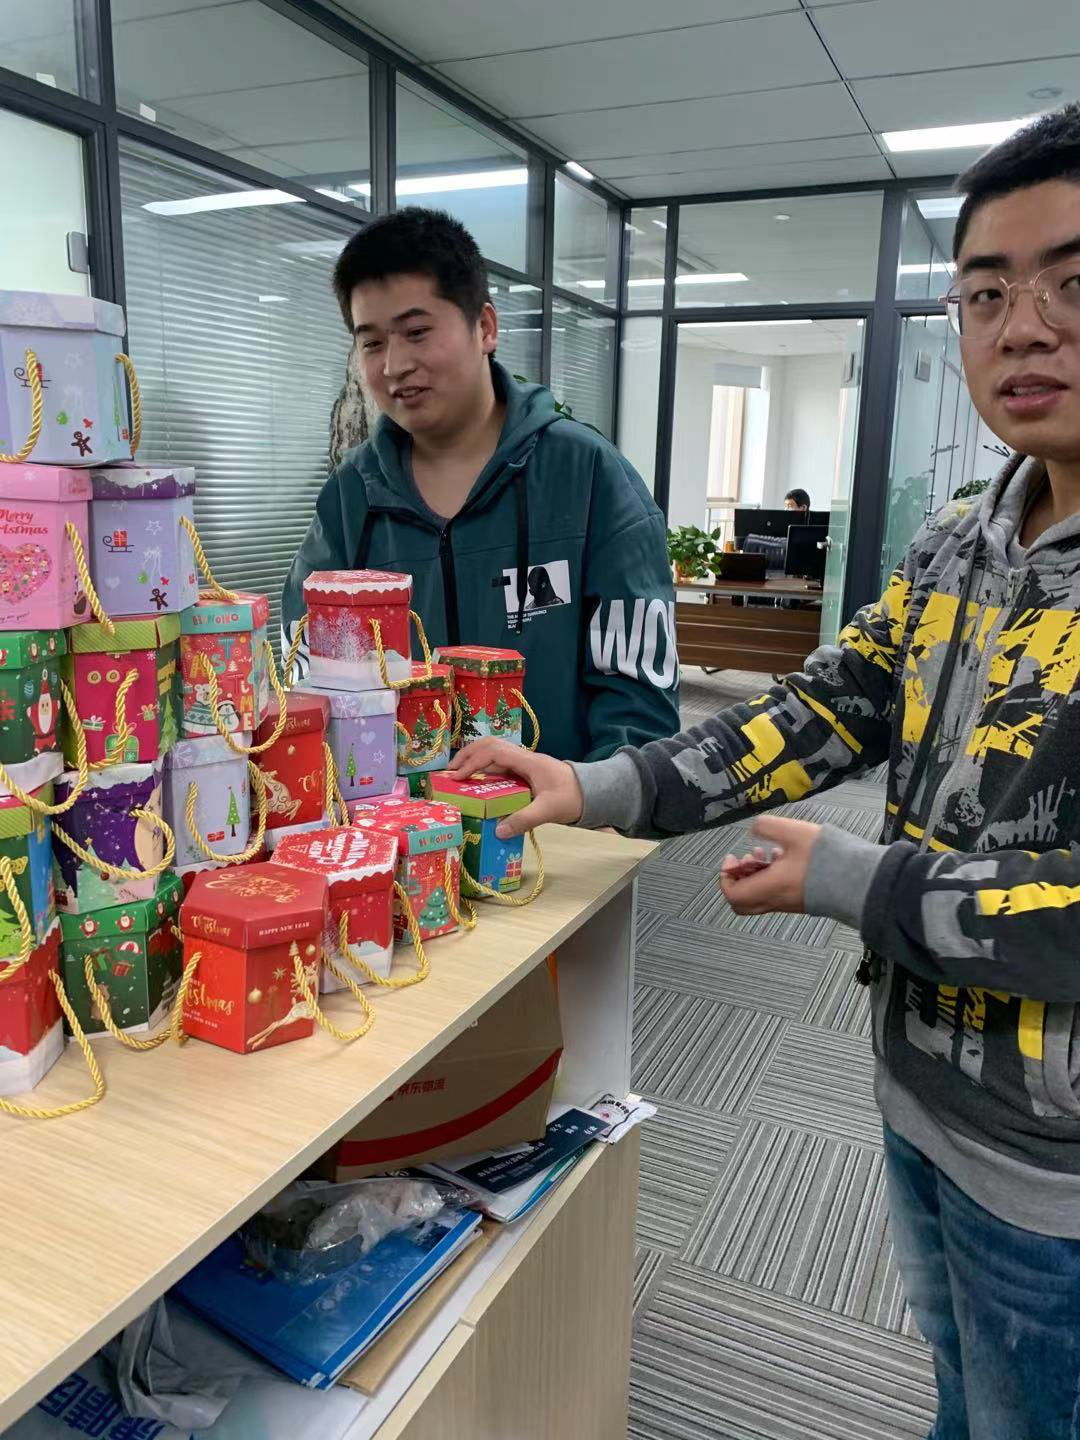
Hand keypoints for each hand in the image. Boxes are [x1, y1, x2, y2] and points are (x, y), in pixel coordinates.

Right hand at [449, 738, 583, 838]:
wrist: (593, 792)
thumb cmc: (573, 797)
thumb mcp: (548, 810)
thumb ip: (523, 820)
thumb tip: (498, 830)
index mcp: (528, 761)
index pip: (493, 752)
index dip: (472, 762)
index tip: (457, 777)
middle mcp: (523, 758)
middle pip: (489, 746)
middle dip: (467, 756)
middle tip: (449, 773)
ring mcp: (524, 764)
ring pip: (493, 756)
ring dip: (474, 763)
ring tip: (457, 778)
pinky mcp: (525, 773)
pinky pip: (500, 767)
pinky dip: (484, 772)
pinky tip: (477, 786)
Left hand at [718, 816, 820, 914]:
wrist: (860, 881)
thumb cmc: (825, 857)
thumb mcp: (793, 832)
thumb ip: (768, 827)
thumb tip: (753, 829)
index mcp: (769, 888)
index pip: (733, 895)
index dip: (726, 877)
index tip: (732, 858)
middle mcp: (776, 900)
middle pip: (743, 903)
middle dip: (738, 880)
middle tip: (745, 859)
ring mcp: (789, 903)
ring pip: (760, 897)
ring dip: (756, 875)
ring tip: (764, 852)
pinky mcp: (802, 901)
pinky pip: (776, 894)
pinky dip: (771, 878)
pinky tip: (784, 857)